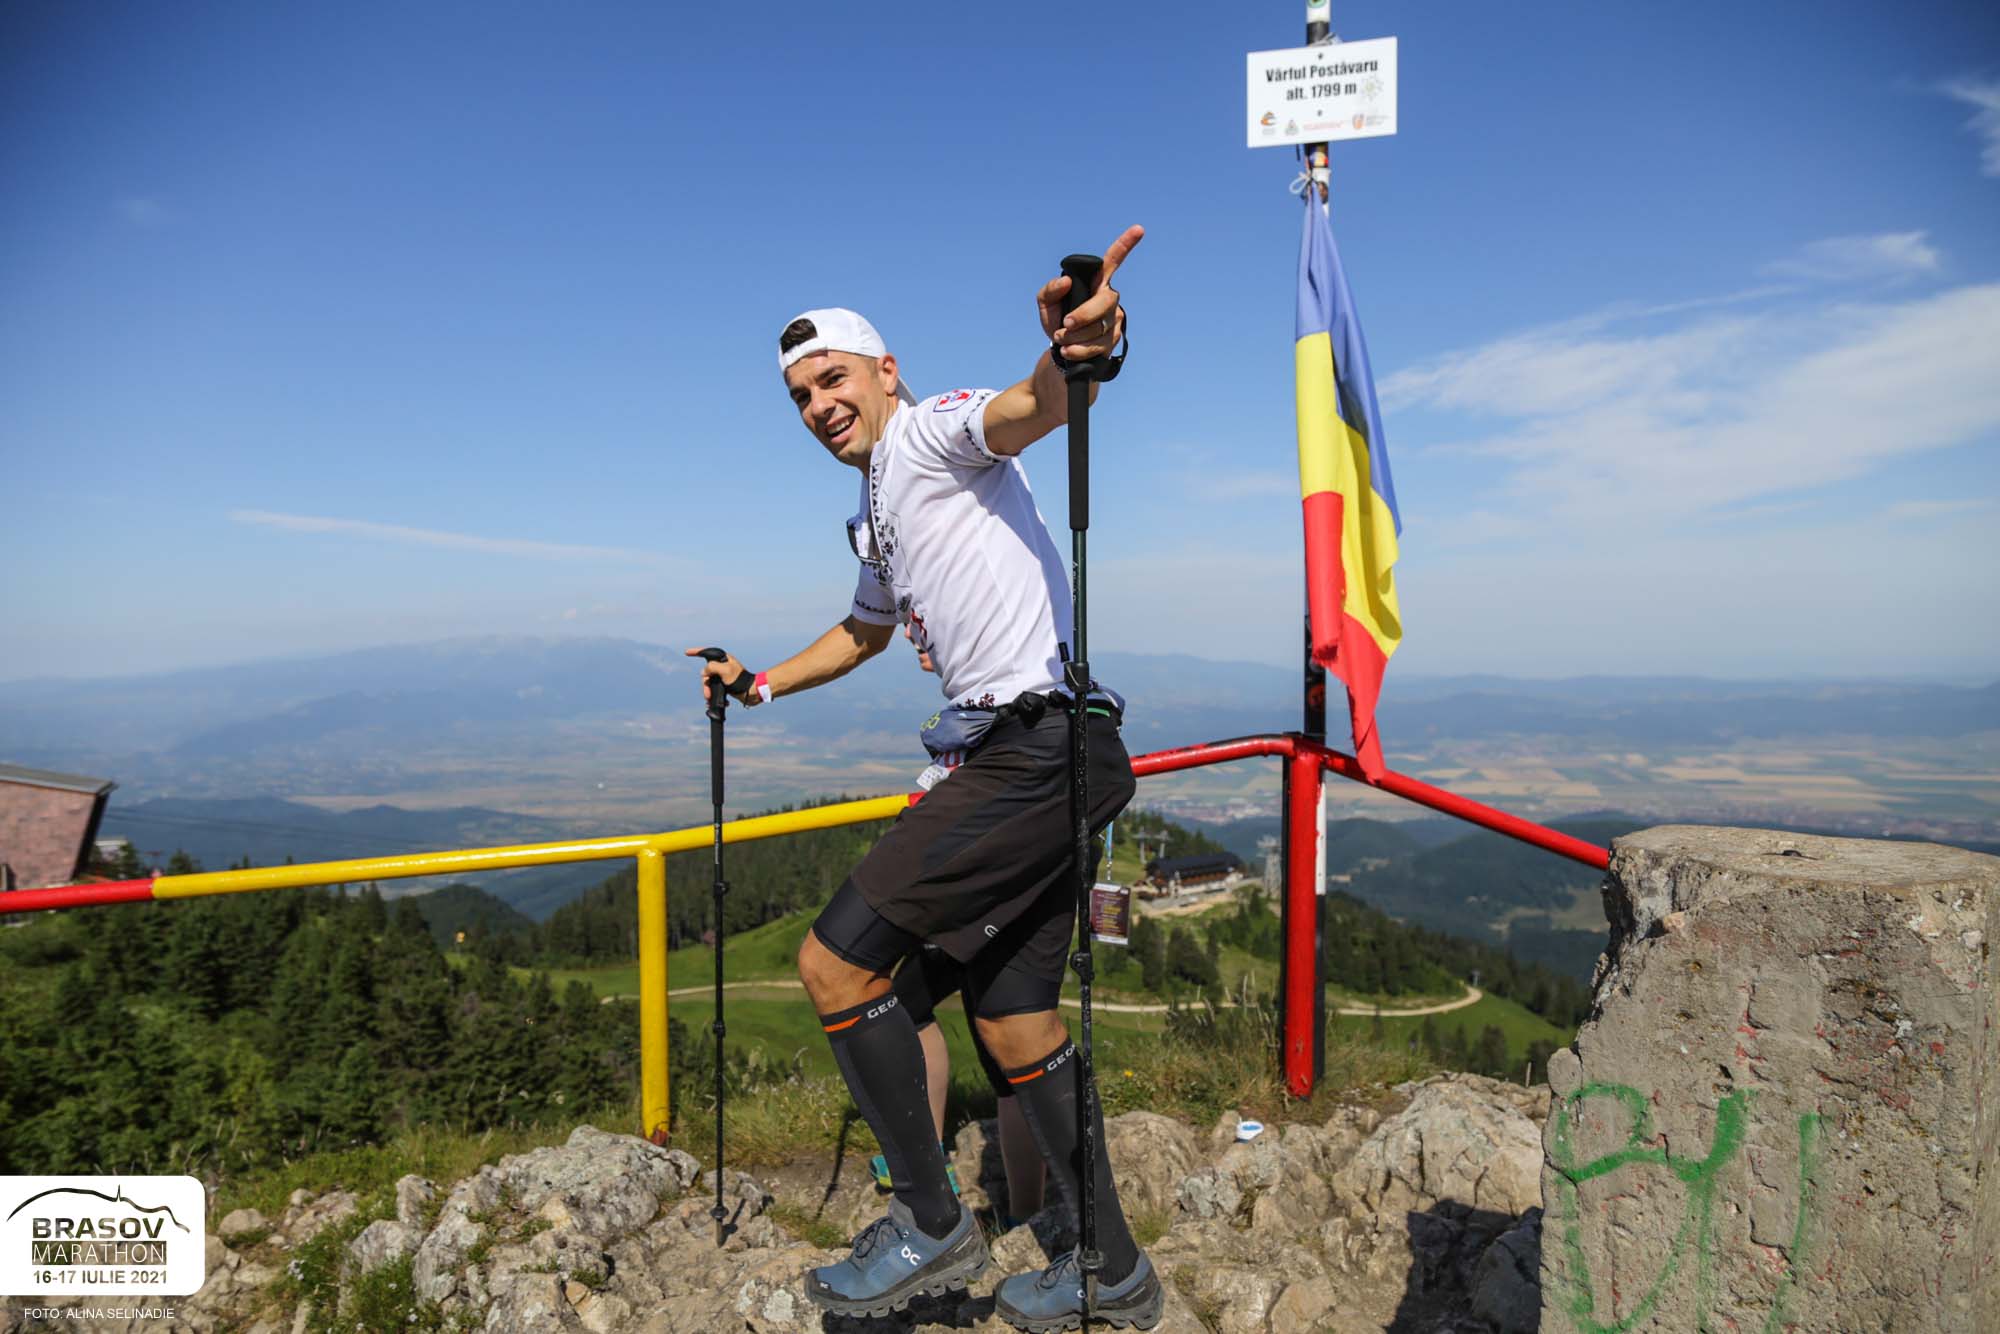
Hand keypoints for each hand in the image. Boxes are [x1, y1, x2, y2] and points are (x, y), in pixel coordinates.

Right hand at [682, 646, 757, 706]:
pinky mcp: (726, 685)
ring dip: (708, 692)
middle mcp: (723, 666)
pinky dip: (713, 695)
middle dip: (705, 685)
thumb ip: (712, 668)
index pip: (707, 652)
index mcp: (723, 659)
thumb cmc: (740, 680)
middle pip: (706, 673)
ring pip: (709, 683)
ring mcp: (724, 676)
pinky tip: (714, 701)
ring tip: (710, 700)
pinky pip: (715, 689)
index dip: (696, 652)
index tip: (686, 652)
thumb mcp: (724, 671)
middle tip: (707, 695)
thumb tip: (704, 672)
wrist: (751, 693)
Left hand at [1038, 224, 1143, 362]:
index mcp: (1095, 283)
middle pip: (1105, 301)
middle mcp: (1109, 298)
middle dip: (1083, 315)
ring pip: (1099, 327)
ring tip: (1061, 337)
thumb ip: (1050, 289)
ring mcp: (1114, 319)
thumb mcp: (1046, 303)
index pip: (1112, 261)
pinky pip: (1097, 345)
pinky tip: (1068, 350)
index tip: (1138, 229)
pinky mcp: (1113, 340)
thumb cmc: (1057, 320)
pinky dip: (1078, 349)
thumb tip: (1066, 281)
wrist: (1061, 351)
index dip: (1125, 245)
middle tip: (1065, 324)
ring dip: (1074, 336)